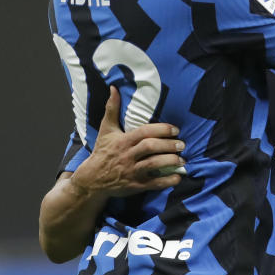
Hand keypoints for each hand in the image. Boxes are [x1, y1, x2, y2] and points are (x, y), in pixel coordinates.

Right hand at [69, 87, 185, 198]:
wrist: (92, 179)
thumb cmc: (103, 151)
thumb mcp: (106, 130)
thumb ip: (112, 109)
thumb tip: (114, 88)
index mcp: (123, 141)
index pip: (144, 132)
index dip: (161, 130)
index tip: (175, 129)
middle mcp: (128, 155)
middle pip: (151, 147)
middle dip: (169, 145)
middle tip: (182, 144)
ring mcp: (132, 171)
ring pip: (153, 164)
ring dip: (170, 161)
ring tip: (182, 159)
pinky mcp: (135, 185)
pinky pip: (154, 184)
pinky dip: (167, 181)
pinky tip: (178, 177)